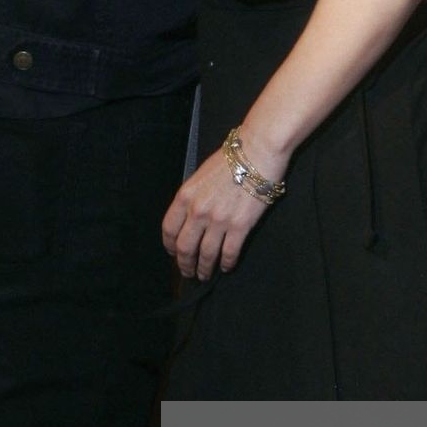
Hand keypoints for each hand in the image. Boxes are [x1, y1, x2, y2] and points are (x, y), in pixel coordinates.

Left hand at [163, 147, 275, 278]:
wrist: (257, 152)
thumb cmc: (230, 159)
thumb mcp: (200, 175)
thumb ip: (192, 197)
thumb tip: (191, 217)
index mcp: (185, 196)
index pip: (169, 229)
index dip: (170, 246)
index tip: (173, 253)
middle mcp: (198, 211)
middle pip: (185, 247)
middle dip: (185, 264)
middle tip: (188, 272)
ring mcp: (219, 220)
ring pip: (206, 254)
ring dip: (204, 269)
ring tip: (205, 275)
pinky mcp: (240, 226)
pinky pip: (230, 252)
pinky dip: (227, 263)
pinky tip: (227, 266)